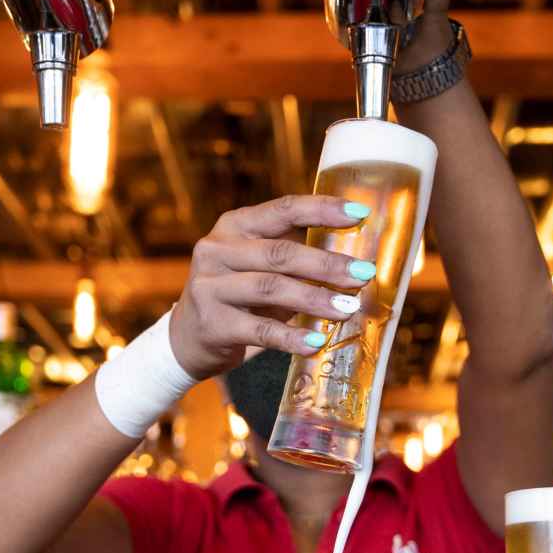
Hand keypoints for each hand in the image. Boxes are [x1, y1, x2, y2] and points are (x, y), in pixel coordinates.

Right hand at [169, 195, 375, 379]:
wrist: (187, 338)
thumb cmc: (239, 296)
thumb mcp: (258, 265)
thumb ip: (294, 254)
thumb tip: (356, 257)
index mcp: (235, 225)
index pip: (283, 209)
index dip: (322, 209)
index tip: (359, 213)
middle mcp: (217, 250)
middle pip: (280, 252)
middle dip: (326, 263)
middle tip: (364, 274)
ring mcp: (210, 287)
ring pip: (271, 288)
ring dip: (314, 299)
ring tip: (348, 309)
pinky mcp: (212, 324)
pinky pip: (260, 331)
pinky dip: (292, 336)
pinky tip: (316, 342)